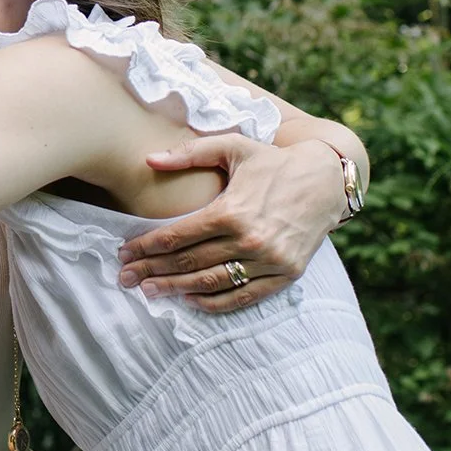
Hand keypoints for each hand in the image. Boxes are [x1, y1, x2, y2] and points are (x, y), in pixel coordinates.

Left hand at [115, 134, 345, 314]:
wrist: (326, 180)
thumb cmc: (274, 161)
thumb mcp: (233, 147)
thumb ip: (190, 153)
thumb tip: (149, 159)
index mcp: (232, 210)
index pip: (178, 236)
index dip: (147, 246)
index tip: (124, 252)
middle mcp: (249, 239)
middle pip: (189, 263)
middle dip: (153, 271)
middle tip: (126, 278)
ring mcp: (268, 261)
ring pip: (212, 283)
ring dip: (177, 290)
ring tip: (150, 291)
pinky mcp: (285, 275)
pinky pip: (243, 296)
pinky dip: (215, 302)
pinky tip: (190, 300)